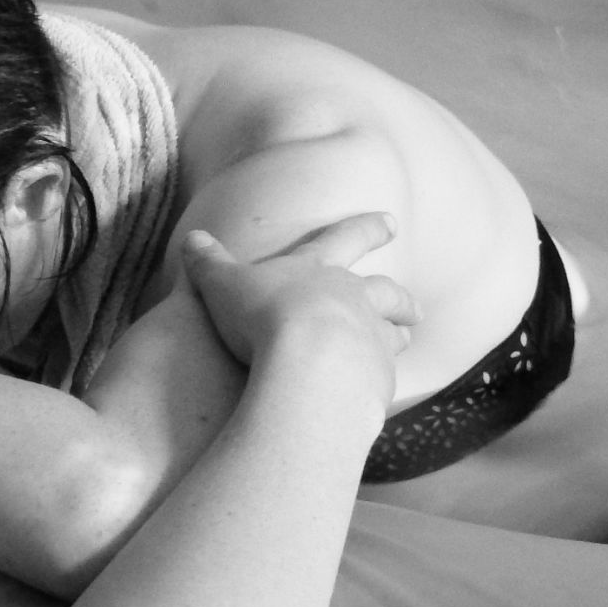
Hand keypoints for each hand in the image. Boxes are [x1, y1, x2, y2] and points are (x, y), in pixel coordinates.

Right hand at [180, 213, 418, 402]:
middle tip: (414, 307)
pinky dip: (379, 374)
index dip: (366, 229)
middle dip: (398, 297)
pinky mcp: (376, 375)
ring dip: (398, 333)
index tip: (391, 222)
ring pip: (393, 332)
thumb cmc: (264, 316)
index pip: (344, 239)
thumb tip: (193, 238)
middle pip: (385, 291)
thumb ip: (208, 263)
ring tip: (404, 338)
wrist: (308, 362)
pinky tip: (373, 385)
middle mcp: (352, 299)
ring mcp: (369, 337)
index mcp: (317, 270)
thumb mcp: (223, 284)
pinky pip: (382, 373)